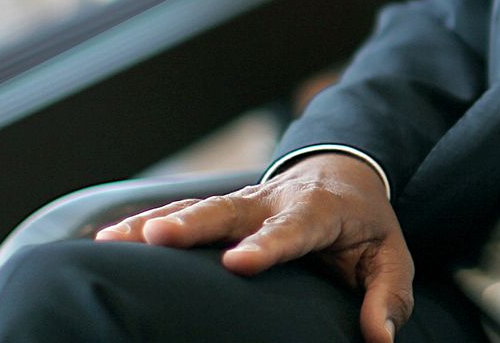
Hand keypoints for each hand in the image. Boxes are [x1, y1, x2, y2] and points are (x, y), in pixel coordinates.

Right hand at [95, 153, 411, 342]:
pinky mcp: (220, 208)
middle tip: (158, 237)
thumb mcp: (391, 257)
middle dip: (194, 224)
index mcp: (319, 210)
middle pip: (231, 209)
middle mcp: (274, 200)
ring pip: (197, 208)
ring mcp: (244, 201)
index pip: (294, 228)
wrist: (344, 173)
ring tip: (114, 241)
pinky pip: (179, 210)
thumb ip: (388, 295)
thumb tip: (379, 339)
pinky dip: (143, 222)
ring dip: (156, 222)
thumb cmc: (365, 227)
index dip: (267, 245)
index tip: (239, 263)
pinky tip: (108, 239)